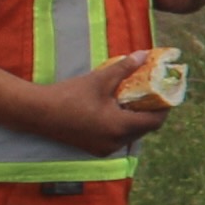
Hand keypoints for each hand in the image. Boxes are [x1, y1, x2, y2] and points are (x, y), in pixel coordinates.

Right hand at [29, 57, 176, 158]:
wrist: (37, 113)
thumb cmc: (69, 95)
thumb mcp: (100, 79)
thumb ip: (124, 68)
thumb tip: (144, 55)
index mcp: (119, 127)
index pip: (154, 122)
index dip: (164, 109)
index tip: (167, 95)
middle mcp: (114, 142)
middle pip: (144, 130)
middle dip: (150, 113)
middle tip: (152, 95)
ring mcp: (103, 148)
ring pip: (130, 135)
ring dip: (136, 120)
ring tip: (135, 101)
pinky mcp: (93, 148)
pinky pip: (116, 139)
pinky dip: (122, 126)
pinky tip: (116, 110)